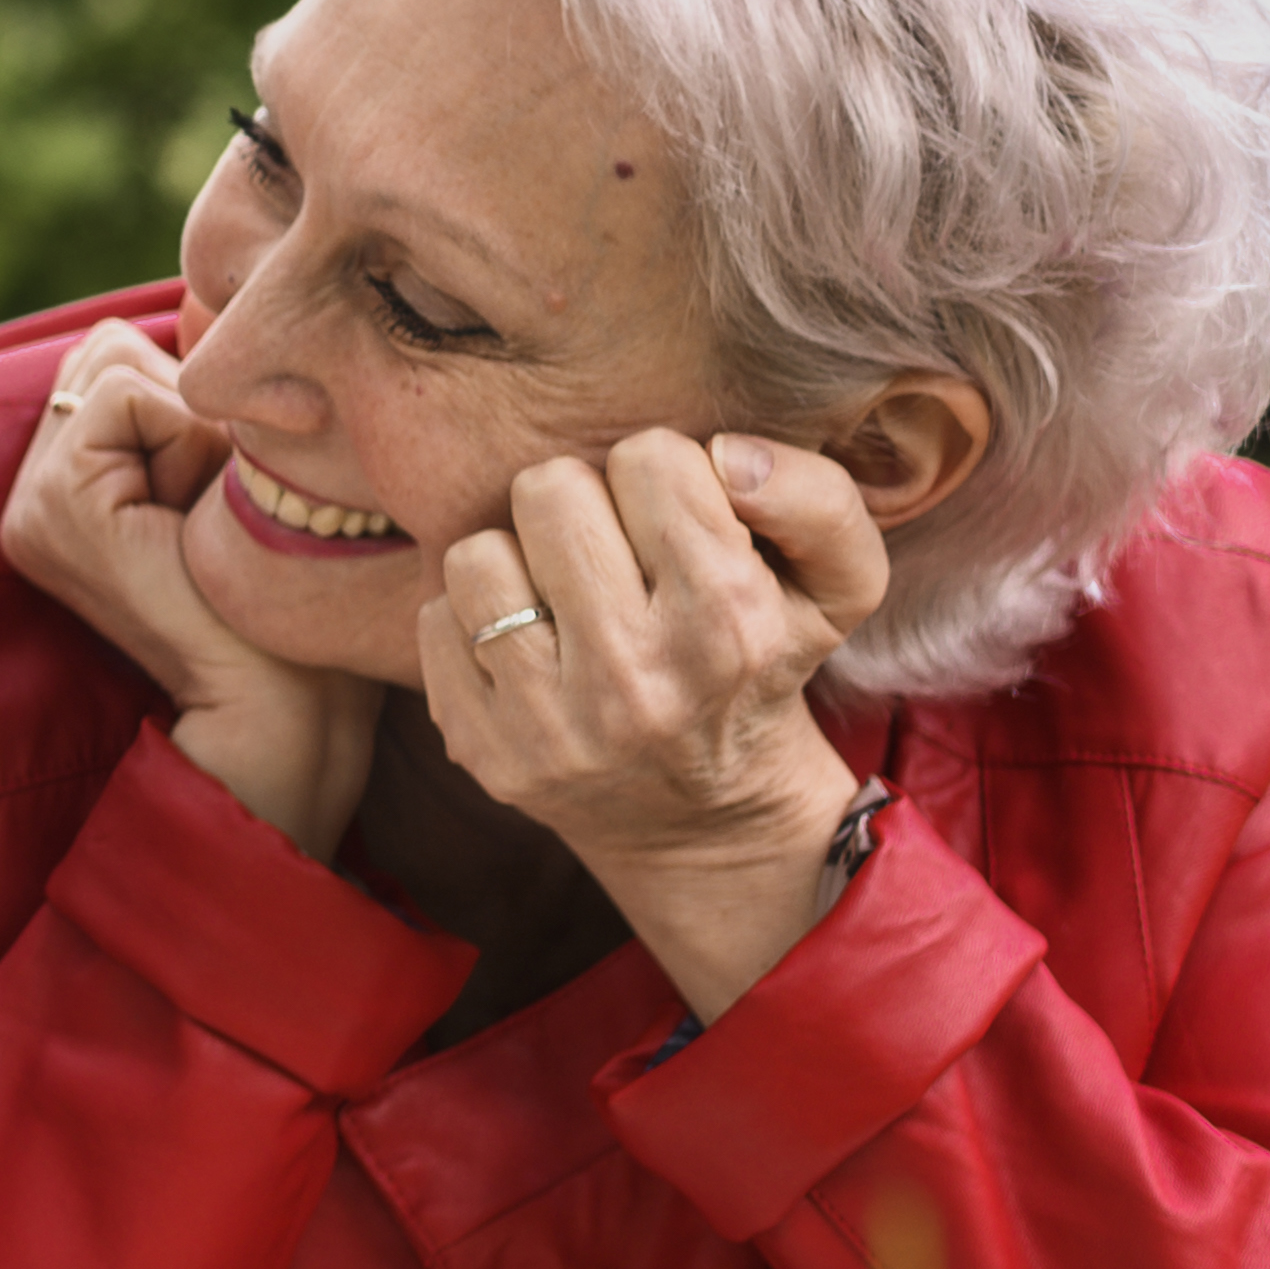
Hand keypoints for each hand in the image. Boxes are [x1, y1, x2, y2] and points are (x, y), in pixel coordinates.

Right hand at [0, 317, 374, 854]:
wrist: (284, 704)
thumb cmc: (285, 600)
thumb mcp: (228, 478)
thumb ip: (192, 403)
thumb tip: (200, 299)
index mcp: (63, 493)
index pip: (112, 361)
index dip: (191, 404)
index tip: (218, 500)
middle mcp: (29, 497)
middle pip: (104, 348)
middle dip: (183, 405)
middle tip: (211, 507)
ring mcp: (30, 504)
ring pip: (110, 360)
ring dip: (187, 425)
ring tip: (201, 515)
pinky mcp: (53, 507)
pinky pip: (119, 394)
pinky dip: (183, 438)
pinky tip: (192, 518)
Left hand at [419, 434, 874, 985]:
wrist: (707, 815)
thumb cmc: (763, 665)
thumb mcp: (835, 586)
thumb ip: (816, 498)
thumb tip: (724, 453)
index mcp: (728, 619)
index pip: (649, 458)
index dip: (658, 475)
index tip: (669, 521)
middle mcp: (637, 675)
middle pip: (548, 489)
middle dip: (578, 504)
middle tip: (607, 552)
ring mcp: (551, 721)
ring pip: (476, 553)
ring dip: (515, 560)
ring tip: (559, 595)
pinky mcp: (484, 748)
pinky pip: (433, 620)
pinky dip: (472, 620)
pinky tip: (528, 646)